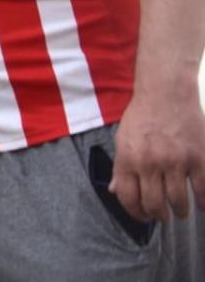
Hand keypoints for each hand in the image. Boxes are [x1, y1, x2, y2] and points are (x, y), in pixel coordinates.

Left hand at [110, 93, 204, 220]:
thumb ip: (120, 167)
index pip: (128, 197)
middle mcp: (150, 162)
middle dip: (157, 216)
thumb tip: (113, 190)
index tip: (143, 216)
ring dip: (179, 212)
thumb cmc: (142, 116)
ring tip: (180, 211)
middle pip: (153, 204)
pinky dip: (203, 203)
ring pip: (178, 201)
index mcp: (128, 158)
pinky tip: (202, 205)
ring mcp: (175, 160)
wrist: (166, 93)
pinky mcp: (198, 157)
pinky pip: (203, 190)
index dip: (135, 213)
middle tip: (162, 216)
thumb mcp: (122, 139)